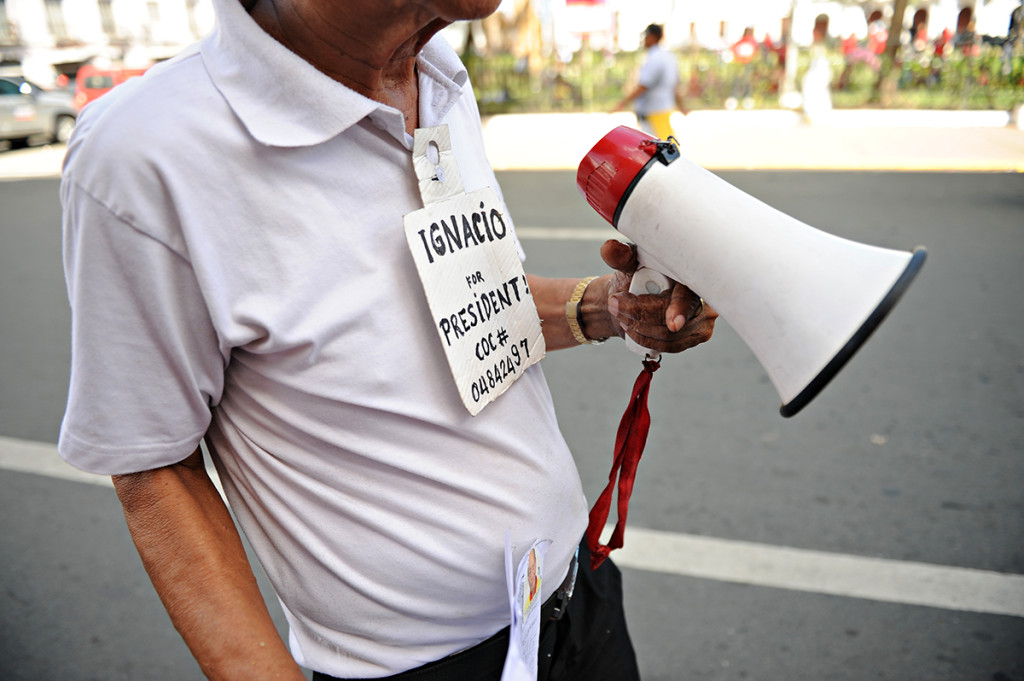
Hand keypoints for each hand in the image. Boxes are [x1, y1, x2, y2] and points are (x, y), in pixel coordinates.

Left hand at [600, 239, 716, 353]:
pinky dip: (646, 340)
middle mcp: (703, 297)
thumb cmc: (637, 276)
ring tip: (620, 315)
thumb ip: (622, 256)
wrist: (634, 297)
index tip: (673, 324)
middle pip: (674, 318)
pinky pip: (671, 346)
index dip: (680, 309)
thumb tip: (609, 248)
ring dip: (639, 328)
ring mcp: (703, 319)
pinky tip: (631, 328)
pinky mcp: (695, 336)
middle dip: (640, 315)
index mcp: (692, 274)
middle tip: (614, 305)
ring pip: (670, 336)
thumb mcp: (629, 264)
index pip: (687, 294)